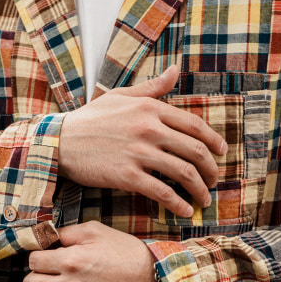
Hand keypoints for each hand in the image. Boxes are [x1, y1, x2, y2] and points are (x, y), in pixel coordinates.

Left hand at [24, 221, 157, 281]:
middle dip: (37, 276)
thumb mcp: (96, 231)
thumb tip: (43, 236)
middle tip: (50, 274)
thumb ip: (65, 232)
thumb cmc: (126, 252)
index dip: (39, 256)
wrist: (154, 280)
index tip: (49, 257)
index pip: (32, 260)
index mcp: (70, 260)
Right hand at [58, 64, 226, 217]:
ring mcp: (139, 152)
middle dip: (210, 169)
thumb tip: (175, 70)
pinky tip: (185, 211)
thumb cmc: (89, 119)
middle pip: (195, 151)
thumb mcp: (121, 96)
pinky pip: (163, 192)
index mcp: (151, 108)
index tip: (221, 153)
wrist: (59, 141)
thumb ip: (152, 87)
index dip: (213, 141)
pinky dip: (178, 204)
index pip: (194, 125)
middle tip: (213, 180)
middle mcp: (149, 128)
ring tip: (203, 199)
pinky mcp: (128, 176)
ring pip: (184, 173)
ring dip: (199, 190)